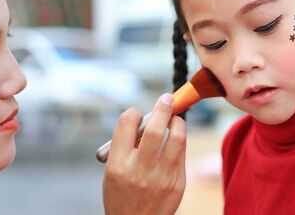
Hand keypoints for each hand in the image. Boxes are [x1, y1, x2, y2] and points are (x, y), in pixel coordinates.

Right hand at [103, 93, 185, 214]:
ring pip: (177, 138)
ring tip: (174, 118)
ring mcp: (162, 177)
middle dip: (163, 107)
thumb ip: (125, 146)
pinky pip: (182, 153)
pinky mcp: (178, 183)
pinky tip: (175, 139)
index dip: (133, 113)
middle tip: (167, 99)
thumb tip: (144, 121)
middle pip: (156, 128)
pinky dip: (179, 140)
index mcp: (118, 164)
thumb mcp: (112, 171)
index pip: (126, 124)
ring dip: (177, 122)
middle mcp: (140, 169)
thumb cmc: (121, 195)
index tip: (136, 113)